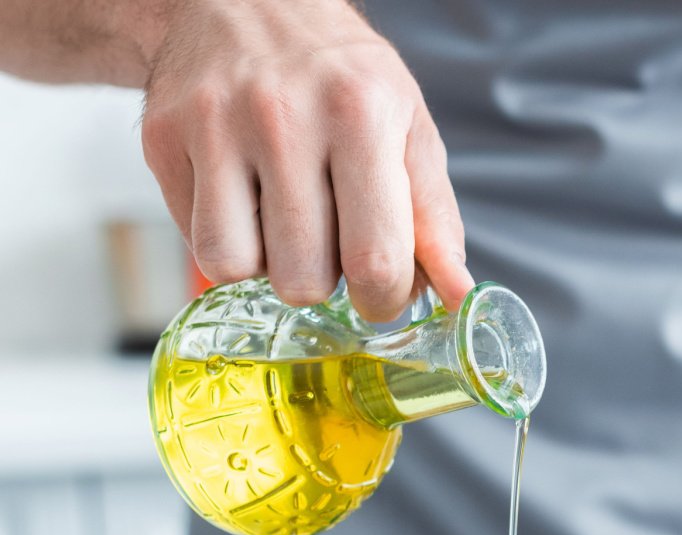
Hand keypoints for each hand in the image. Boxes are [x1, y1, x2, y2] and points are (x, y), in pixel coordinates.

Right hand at [140, 0, 473, 319]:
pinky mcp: (164, 138)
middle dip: (323, 282)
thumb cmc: (342, 80)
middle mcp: (283, 116)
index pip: (374, 262)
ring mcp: (214, 125)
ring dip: (266, 267)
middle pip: (302, 279)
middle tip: (327, 243)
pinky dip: (224, 241)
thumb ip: (436, 223)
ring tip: (282, 224)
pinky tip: (245, 203)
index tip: (379, 290)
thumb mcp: (409, 133)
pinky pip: (195, 242)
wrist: (246, 1)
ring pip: (236, 269)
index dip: (382, 300)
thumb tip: (460, 298)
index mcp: (359, 114)